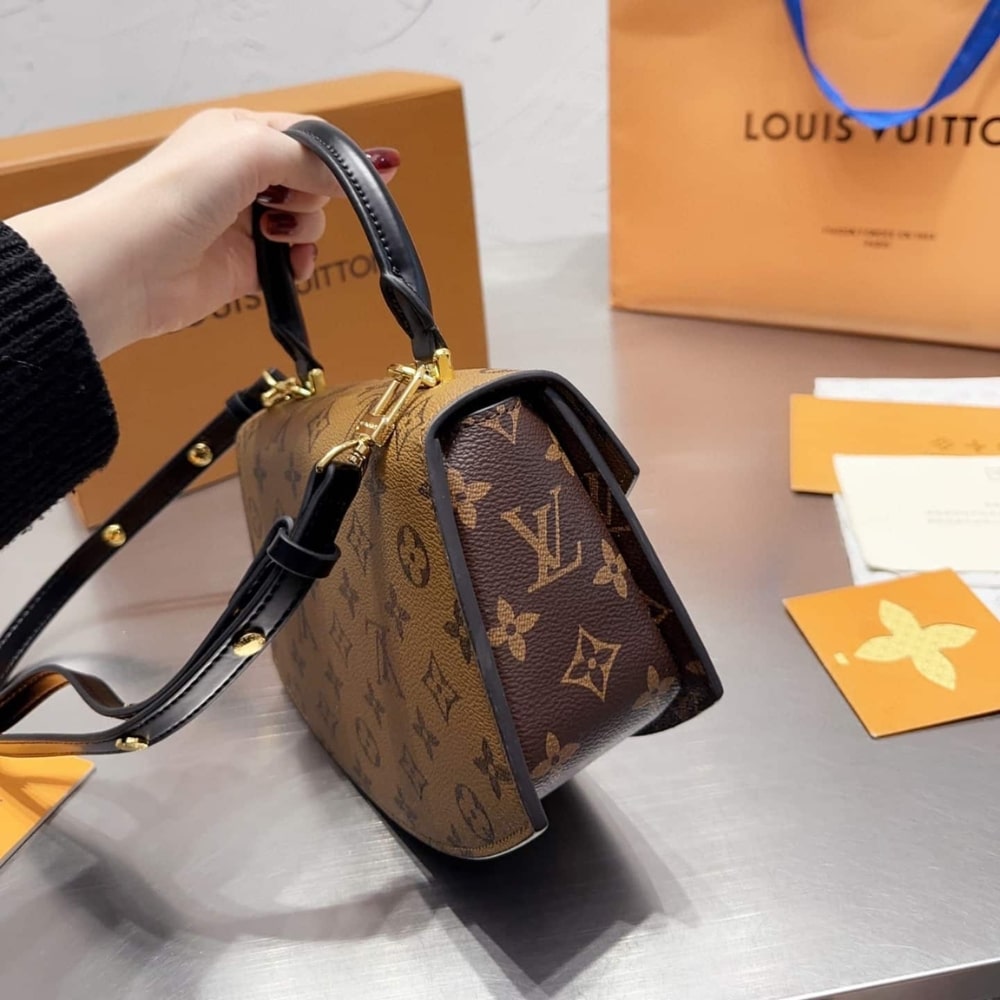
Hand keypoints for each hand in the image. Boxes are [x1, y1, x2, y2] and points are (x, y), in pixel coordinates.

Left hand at [6, 109, 399, 358]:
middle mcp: (241, 177)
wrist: (130, 268)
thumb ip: (307, 159)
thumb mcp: (249, 153)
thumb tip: (357, 169)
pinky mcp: (246, 265)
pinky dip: (300, 264)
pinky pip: (294, 263)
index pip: (305, 137)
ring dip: (306, 231)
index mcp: (237, 135)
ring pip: (308, 223)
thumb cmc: (171, 198)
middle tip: (287, 201)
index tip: (374, 171)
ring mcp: (244, 222)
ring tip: (276, 235)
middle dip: (315, 195)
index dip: (337, 156)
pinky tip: (291, 266)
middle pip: (312, 182)